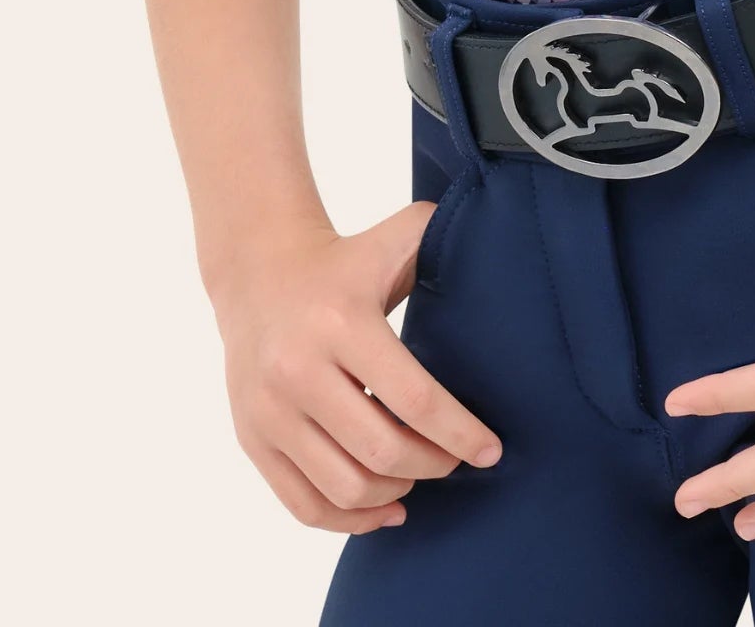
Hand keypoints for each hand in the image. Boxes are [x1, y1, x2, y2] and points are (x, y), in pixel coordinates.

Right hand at [210, 203, 502, 532]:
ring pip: (344, 487)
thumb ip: (442, 233)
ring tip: (418, 478)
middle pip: (382, 452)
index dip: (460, 434)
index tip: (491, 451)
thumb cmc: (344, 261)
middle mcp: (298, 370)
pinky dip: (349, 521)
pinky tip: (384, 509)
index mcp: (341, 323)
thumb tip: (502, 243)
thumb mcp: (394, 237)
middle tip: (455, 459)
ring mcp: (269, 410)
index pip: (413, 399)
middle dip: (433, 465)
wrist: (258, 272)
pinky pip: (303, 504)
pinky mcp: (252, 438)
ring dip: (394, 496)